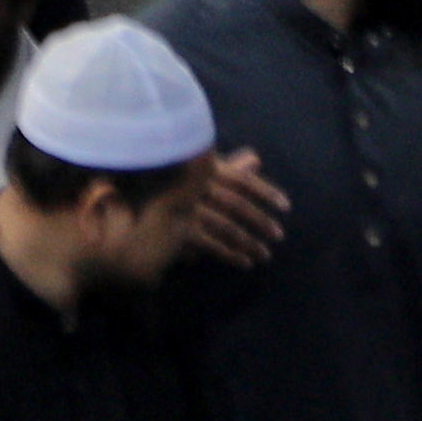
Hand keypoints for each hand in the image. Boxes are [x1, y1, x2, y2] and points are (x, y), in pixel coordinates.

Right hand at [169, 149, 290, 268]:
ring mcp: (187, 209)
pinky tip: (245, 263)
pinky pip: (212, 244)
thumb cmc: (169, 190)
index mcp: (203, 168)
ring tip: (265, 255)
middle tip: (279, 236)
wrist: (135, 215)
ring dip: (249, 242)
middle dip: (260, 221)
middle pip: (237, 204)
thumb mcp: (199, 174)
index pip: (241, 179)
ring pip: (227, 227)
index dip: (265, 191)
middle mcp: (196, 185)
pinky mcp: (180, 230)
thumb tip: (256, 157)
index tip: (286, 205)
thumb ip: (228, 167)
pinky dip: (231, 254)